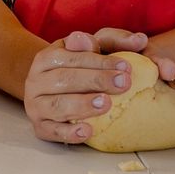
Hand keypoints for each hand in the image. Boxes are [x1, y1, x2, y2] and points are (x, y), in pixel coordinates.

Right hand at [23, 28, 148, 143]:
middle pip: (64, 79)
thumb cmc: (77, 70)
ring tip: (106, 104)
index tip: (126, 66)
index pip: (72, 56)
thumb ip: (113, 41)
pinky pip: (52, 132)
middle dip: (95, 80)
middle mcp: (36, 80)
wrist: (48, 93)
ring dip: (82, 104)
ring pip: (57, 105)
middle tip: (123, 84)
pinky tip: (87, 131)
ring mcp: (36, 105)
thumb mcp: (91, 50)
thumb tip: (138, 40)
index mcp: (46, 58)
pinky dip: (69, 133)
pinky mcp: (40, 127)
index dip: (99, 61)